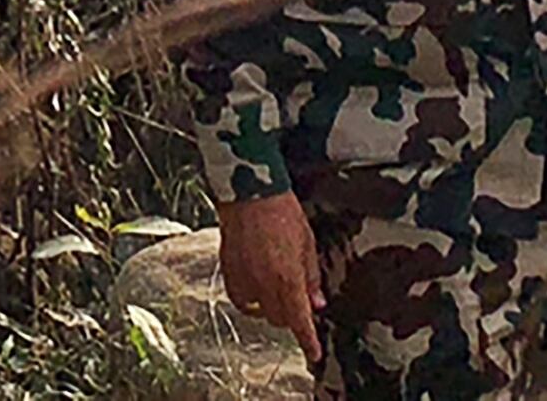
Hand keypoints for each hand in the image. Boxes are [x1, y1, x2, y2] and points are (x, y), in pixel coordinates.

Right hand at [216, 189, 324, 365]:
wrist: (250, 192)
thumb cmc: (282, 212)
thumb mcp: (307, 243)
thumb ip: (311, 277)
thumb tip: (317, 302)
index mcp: (288, 278)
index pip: (300, 321)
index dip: (308, 341)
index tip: (314, 353)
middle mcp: (264, 284)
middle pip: (280, 319)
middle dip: (292, 315)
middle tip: (299, 298)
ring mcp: (244, 279)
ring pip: (260, 311)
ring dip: (272, 306)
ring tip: (277, 286)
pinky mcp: (229, 271)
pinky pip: (241, 299)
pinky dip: (250, 299)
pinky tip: (257, 286)